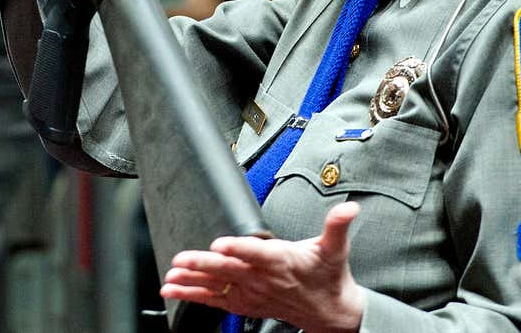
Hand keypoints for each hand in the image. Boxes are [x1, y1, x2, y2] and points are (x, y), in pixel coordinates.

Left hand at [160, 202, 365, 332]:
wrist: (328, 311)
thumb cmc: (327, 277)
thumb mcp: (335, 248)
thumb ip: (337, 225)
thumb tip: (349, 208)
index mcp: (282, 261)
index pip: (257, 253)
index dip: (239, 248)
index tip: (220, 244)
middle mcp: (262, 279)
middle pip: (229, 270)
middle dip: (203, 265)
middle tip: (181, 259)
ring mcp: (251, 293)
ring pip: (217, 287)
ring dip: (191, 282)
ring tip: (170, 279)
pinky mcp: (243, 303)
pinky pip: (214, 301)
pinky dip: (192, 296)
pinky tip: (173, 290)